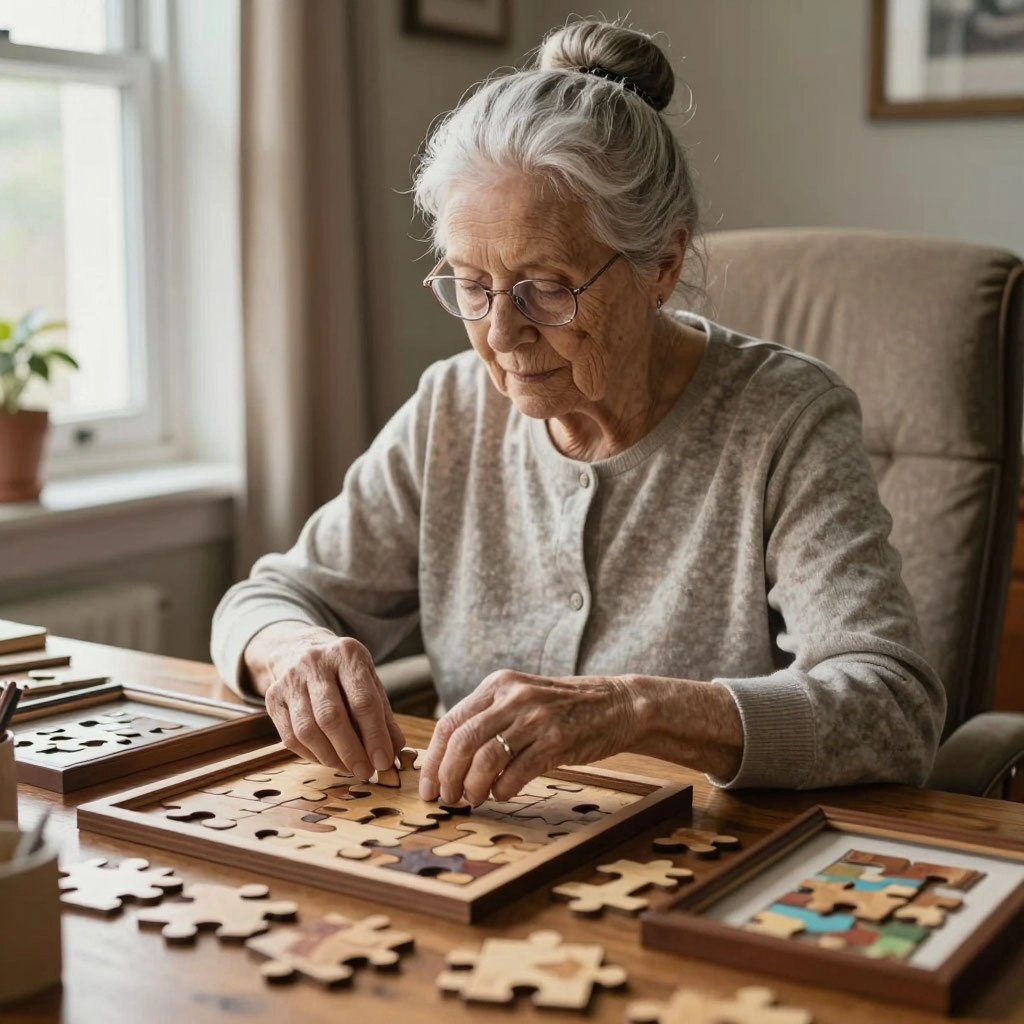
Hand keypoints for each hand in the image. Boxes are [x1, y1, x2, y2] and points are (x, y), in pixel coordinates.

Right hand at [258, 629, 404, 779]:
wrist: (300, 649)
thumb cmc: (343, 673)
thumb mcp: (369, 681)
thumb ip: (383, 715)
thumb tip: (395, 750)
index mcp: (347, 654)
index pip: (363, 701)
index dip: (375, 736)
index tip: (383, 761)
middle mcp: (315, 662)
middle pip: (331, 717)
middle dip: (351, 751)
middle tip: (366, 772)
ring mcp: (290, 680)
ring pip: (307, 730)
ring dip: (330, 757)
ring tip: (348, 768)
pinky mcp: (272, 698)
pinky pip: (290, 737)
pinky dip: (311, 755)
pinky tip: (328, 760)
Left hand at [417, 670, 639, 804]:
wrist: (616, 705)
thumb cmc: (563, 709)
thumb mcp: (521, 700)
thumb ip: (489, 719)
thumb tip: (448, 761)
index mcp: (498, 685)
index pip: (450, 723)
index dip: (434, 759)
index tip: (429, 785)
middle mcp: (513, 696)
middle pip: (462, 741)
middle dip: (447, 777)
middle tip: (446, 798)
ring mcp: (536, 717)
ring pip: (486, 758)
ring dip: (473, 786)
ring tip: (474, 798)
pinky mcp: (557, 739)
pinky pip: (517, 771)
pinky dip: (503, 789)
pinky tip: (502, 793)